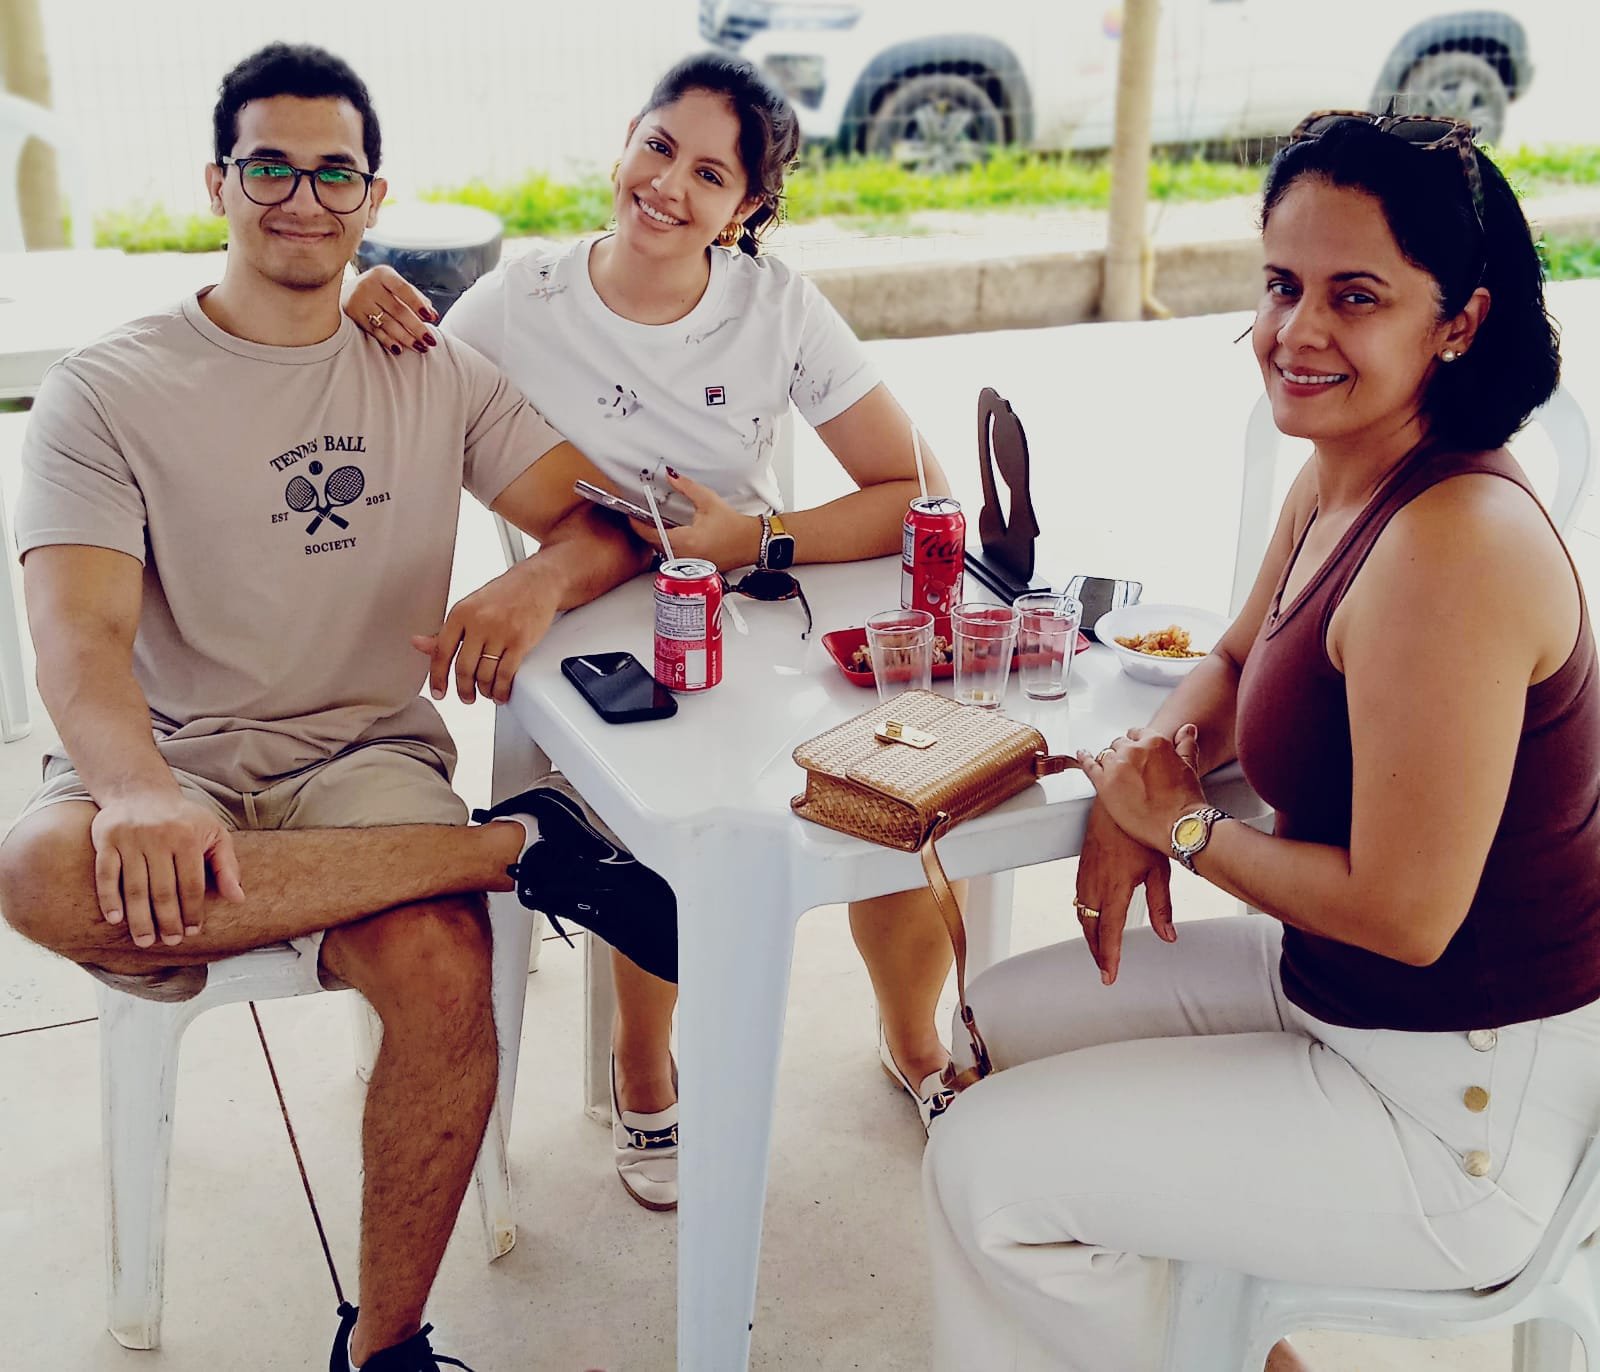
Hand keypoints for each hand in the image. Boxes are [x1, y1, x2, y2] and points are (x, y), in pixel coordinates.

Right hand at [90, 792, 244, 949]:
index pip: (192, 884)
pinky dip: (109, 898)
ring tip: (145, 940)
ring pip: (135, 887)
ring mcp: (131, 838)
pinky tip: (116, 919)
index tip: (192, 932)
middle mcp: (159, 837)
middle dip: (167, 920)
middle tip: (169, 942)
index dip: (193, 911)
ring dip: (140, 918)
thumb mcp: (213, 834)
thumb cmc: (183, 819)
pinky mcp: (106, 839)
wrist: (141, 792)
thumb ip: (227, 866)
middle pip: (163, 889)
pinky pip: (106, 874)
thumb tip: (239, 899)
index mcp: (188, 837)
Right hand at [344, 265, 438, 355]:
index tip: (432, 318)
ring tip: (420, 347)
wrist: (346, 291)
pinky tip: (400, 349)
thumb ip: (415, 298)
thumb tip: (434, 315)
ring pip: (387, 323)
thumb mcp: (394, 286)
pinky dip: (388, 341)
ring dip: (406, 338)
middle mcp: (369, 285)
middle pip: (398, 310)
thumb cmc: (379, 289)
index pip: (404, 289)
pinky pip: (374, 331)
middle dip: (416, 327)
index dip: (418, 304)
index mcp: (383, 274)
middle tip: (430, 341)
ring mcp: (359, 300)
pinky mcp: (353, 315)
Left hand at [414, 561, 560, 704]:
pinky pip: (506, 674)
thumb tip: (419, 644)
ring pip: (485, 674)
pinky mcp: (520, 641)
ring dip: (484, 690)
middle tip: (466, 696)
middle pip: (464, 668)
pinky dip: (502, 689)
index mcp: (461, 613)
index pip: (441, 652)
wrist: (537, 582)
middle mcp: (479, 622)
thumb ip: (445, 631)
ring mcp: (500, 632)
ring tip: (486, 692)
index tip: (439, 692)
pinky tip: (500, 691)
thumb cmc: (504, 594)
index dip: (437, 677)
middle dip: (464, 689)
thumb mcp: (468, 608)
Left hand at [633, 469, 760, 571]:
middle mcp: (686, 557)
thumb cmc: (735, 528)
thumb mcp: (708, 502)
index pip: (651, 535)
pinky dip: (671, 548)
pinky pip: (675, 559)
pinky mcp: (696, 569)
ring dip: (659, 541)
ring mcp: (690, 565)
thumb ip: (687, 488)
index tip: (632, 517)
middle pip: (655, 545)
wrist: (752, 543)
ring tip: (659, 527)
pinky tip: (675, 538)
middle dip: (648, 532)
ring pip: (664, 554)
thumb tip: (672, 476)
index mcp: (686, 541)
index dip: (638, 525)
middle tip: (644, 518)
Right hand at [1074, 804, 1174, 985]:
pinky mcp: (1082, 869)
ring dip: (1089, 936)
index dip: (1109, 957)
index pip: (1110, 932)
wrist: (1116, 804)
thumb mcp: (1158, 871)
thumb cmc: (1140, 833)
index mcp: (1115, 888)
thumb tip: (1167, 935)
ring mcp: (1085, 876)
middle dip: (1097, 952)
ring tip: (1100, 951)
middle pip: (1090, 929)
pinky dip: (1084, 917)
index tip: (1109, 976)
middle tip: (1105, 970)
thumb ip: (1162, 906)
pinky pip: (1079, 901)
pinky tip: (1091, 920)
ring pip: (1082, 915)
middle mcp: (1095, 885)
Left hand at [1077, 725, 1206, 853]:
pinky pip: (1088, 766)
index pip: (1137, 734)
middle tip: (1131, 770)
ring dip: (1110, 762)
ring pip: (1106, 755)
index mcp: (1154, 742)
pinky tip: (1082, 755)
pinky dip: (1084, 759)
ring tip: (1117, 774)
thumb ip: (1186, 744)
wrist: (1178, 826)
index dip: (1137, 744)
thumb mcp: (1189, 766)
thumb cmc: (1186, 801)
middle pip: (1120, 745)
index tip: (1137, 751)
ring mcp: (1116, 767)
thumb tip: (1186, 729)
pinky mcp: (1104, 785)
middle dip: (1124, 754)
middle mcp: (1133, 750)